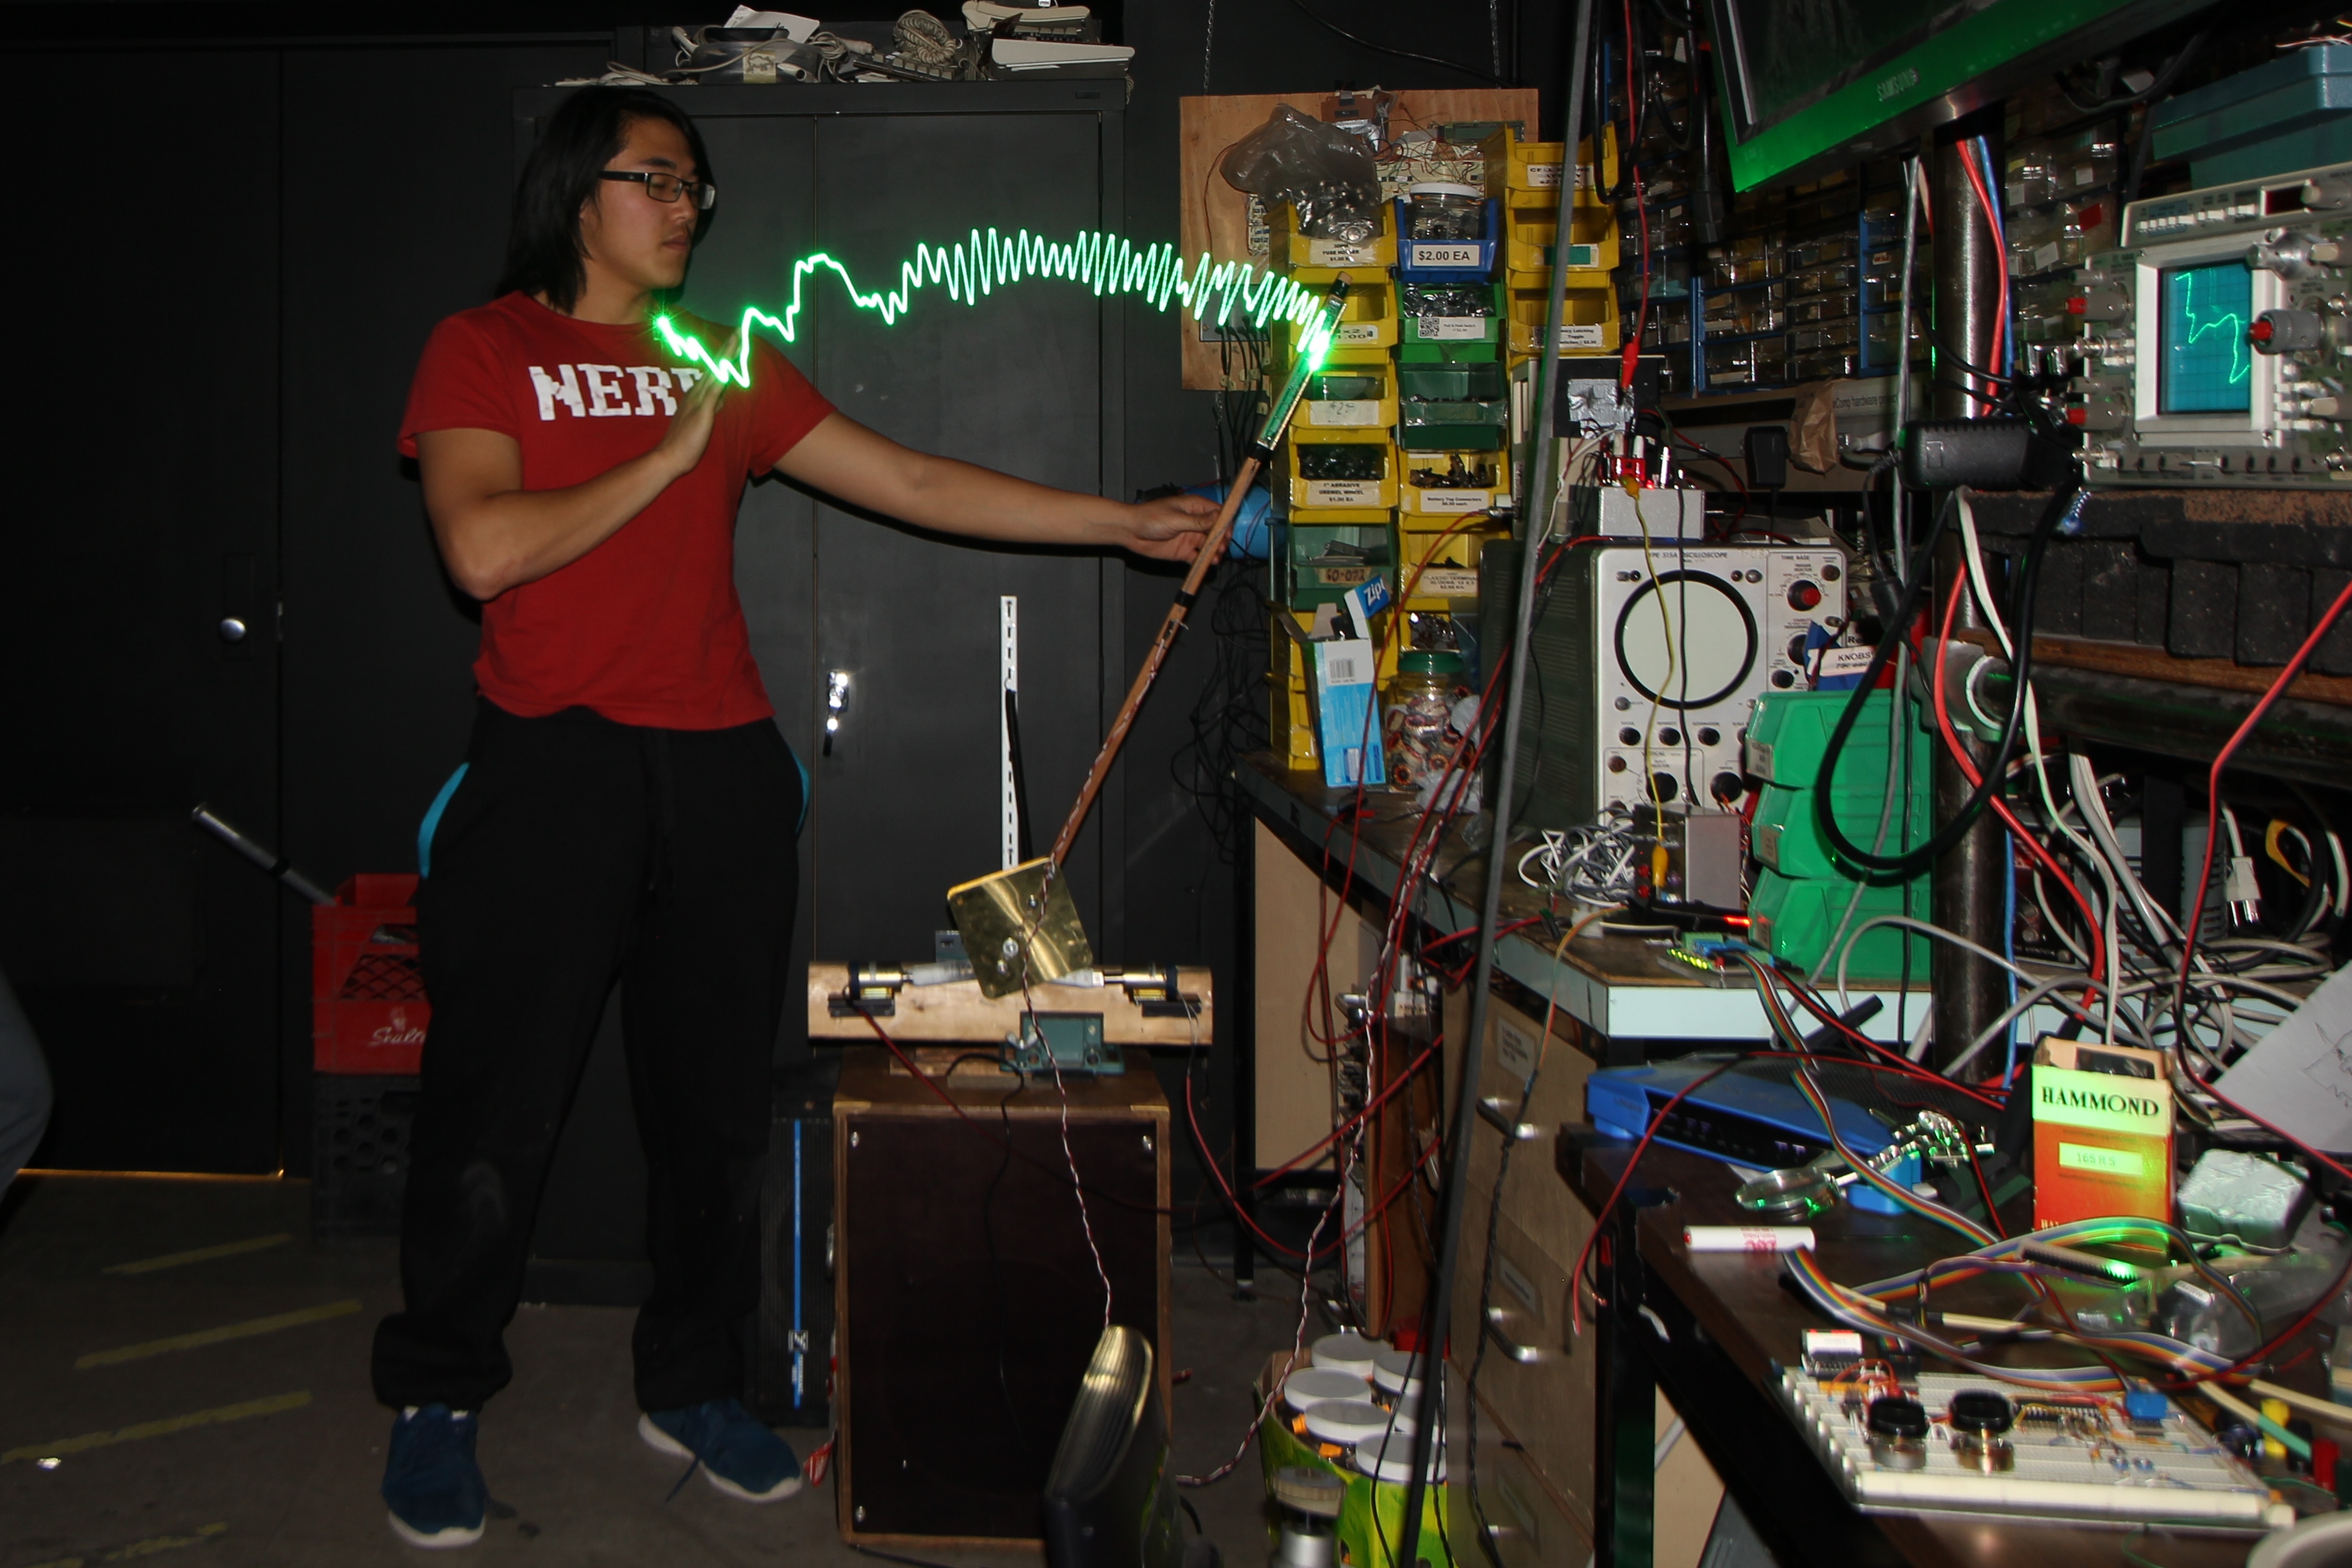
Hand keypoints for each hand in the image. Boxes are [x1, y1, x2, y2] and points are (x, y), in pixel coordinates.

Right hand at [650, 333, 735, 480]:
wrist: (669, 456)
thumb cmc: (684, 443)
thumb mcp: (701, 421)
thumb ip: (710, 408)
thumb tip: (720, 399)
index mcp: (697, 395)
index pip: (713, 372)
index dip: (723, 357)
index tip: (733, 343)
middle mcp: (697, 393)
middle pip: (715, 366)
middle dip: (727, 349)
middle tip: (738, 332)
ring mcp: (698, 400)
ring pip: (715, 372)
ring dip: (726, 356)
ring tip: (737, 340)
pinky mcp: (702, 410)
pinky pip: (714, 391)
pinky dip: (721, 377)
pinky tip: (729, 366)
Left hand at [1122, 491, 1221, 564]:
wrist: (1131, 531)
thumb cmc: (1150, 518)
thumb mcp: (1176, 519)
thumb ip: (1197, 521)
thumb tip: (1218, 517)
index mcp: (1194, 508)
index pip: (1217, 513)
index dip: (1225, 522)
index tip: (1228, 532)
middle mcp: (1195, 522)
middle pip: (1216, 531)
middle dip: (1221, 539)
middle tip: (1221, 547)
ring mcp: (1190, 537)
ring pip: (1208, 545)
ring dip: (1214, 551)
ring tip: (1216, 557)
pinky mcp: (1183, 551)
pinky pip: (1198, 556)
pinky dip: (1203, 560)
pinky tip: (1207, 563)